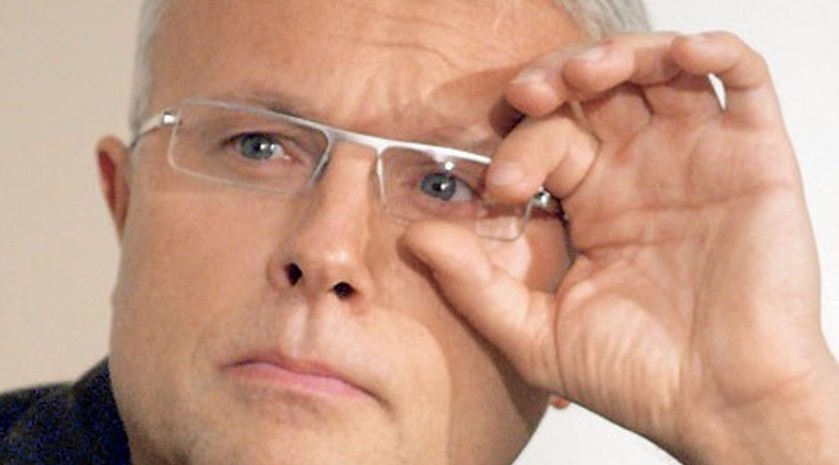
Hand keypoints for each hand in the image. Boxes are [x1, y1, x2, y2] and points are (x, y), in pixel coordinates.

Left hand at [405, 32, 838, 462]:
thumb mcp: (537, 334)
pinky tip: (681, 55)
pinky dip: (714, 53)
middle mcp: (640, 171)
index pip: (549, 139)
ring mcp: (697, 159)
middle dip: (557, 77)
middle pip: (597, 90)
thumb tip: (415, 236)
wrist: (722, 408)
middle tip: (530, 94)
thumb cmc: (639, 377)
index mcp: (591, 202)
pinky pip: (742, 81)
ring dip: (620, 54)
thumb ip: (474, 285)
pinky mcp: (755, 158)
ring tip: (586, 73)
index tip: (504, 186)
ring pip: (660, 70)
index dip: (520, 146)